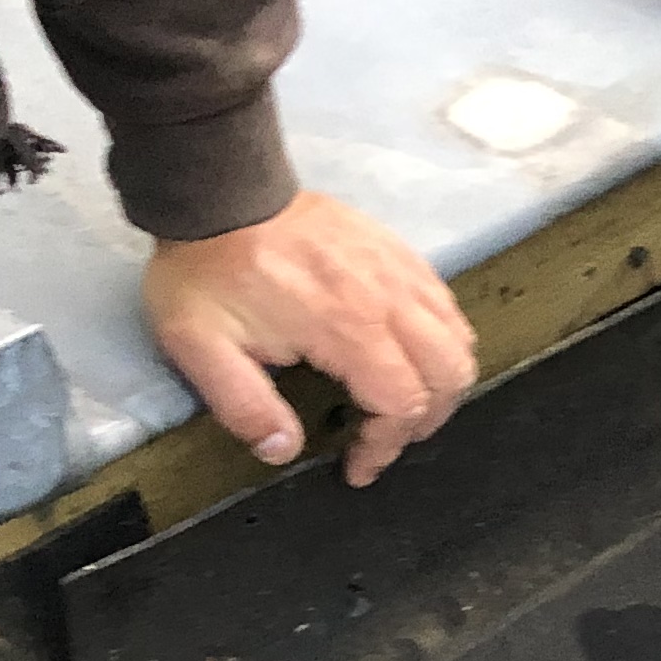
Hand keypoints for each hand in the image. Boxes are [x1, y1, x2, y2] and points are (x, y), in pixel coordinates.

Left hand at [145, 191, 478, 488]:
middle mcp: (388, 297)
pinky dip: (441, 339)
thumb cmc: (209, 272)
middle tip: (387, 438)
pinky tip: (406, 353)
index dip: (386, 448)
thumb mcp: (202, 348)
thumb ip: (245, 408)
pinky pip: (445, 302)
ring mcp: (399, 268)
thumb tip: (284, 452)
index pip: (402, 404)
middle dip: (426, 420)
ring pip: (458, 337)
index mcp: (346, 327)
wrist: (220, 192)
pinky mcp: (397, 249)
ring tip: (402, 402)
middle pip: (450, 373)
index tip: (357, 468)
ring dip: (440, 381)